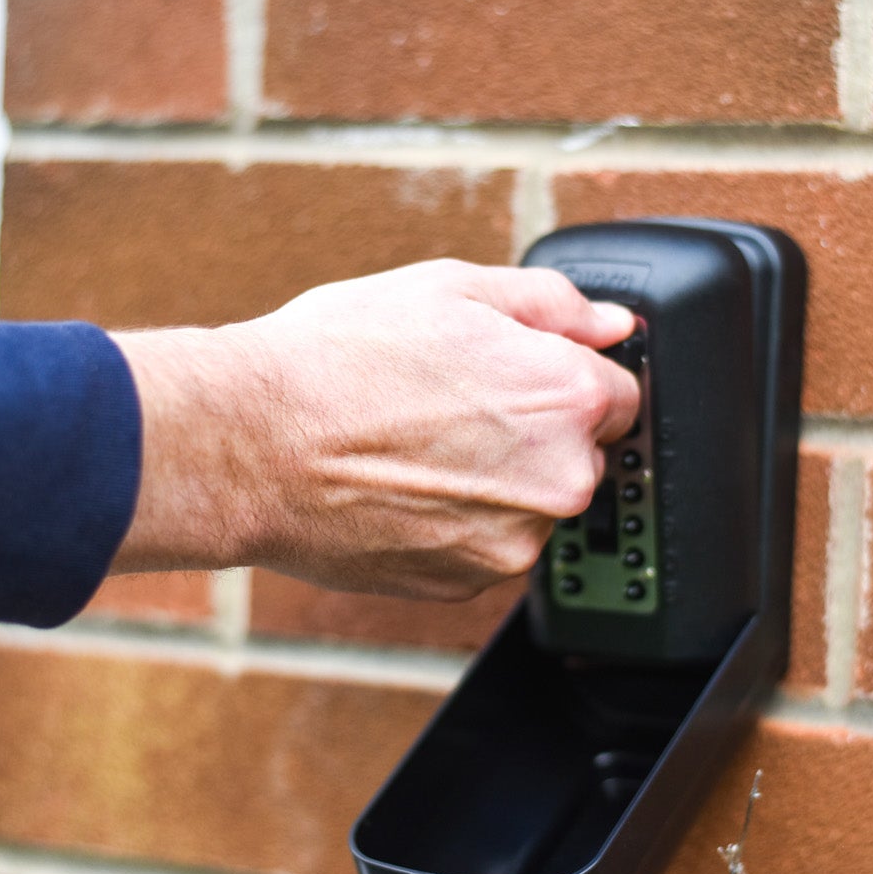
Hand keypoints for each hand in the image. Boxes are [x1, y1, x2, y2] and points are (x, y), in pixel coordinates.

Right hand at [111, 259, 639, 598]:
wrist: (249, 446)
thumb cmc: (335, 361)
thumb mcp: (450, 289)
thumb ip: (550, 305)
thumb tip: (609, 323)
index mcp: (567, 398)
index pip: (624, 394)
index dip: (567, 377)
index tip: (519, 377)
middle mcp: (558, 480)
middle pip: (580, 455)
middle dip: (532, 432)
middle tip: (449, 405)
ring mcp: (513, 542)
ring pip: (529, 507)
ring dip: (494, 482)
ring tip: (414, 446)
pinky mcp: (466, 584)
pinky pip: (482, 546)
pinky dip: (453, 522)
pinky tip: (401, 486)